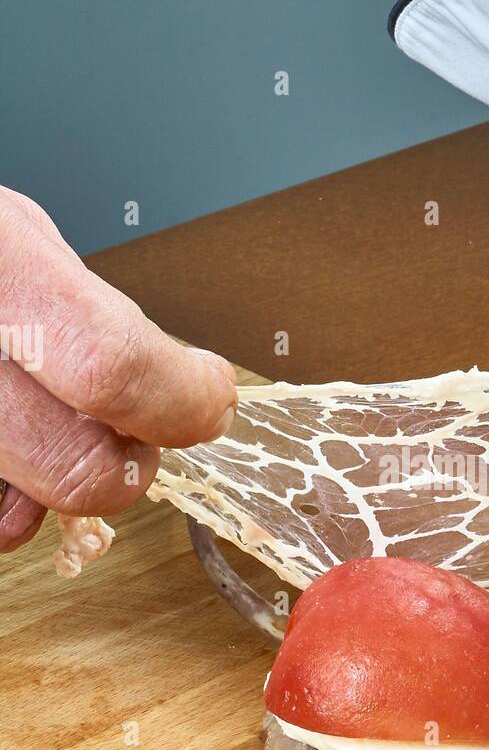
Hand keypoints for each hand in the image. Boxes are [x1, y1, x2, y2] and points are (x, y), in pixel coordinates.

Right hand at [0, 187, 236, 552]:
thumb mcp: (8, 233)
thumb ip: (79, 308)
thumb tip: (163, 377)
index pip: (113, 367)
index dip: (182, 399)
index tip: (208, 396)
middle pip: (76, 470)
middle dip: (131, 461)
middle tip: (144, 429)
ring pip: (18, 516)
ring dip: (57, 485)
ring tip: (51, 428)